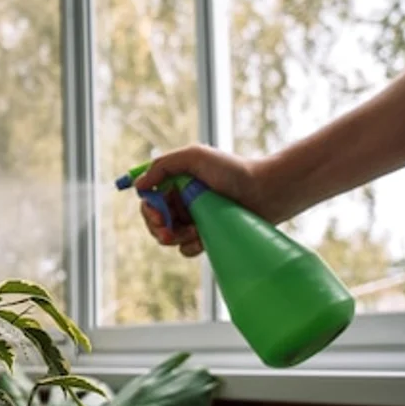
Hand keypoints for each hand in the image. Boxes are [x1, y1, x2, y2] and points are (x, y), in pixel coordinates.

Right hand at [133, 144, 292, 256]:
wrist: (266, 192)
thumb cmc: (233, 170)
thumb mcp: (194, 157)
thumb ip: (162, 166)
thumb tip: (138, 186)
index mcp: (176, 182)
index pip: (150, 199)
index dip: (148, 209)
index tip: (157, 215)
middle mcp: (183, 201)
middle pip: (155, 221)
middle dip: (157, 228)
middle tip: (167, 233)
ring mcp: (195, 220)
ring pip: (168, 237)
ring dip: (174, 237)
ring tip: (193, 232)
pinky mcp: (206, 236)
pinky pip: (186, 249)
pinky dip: (189, 246)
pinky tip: (202, 239)